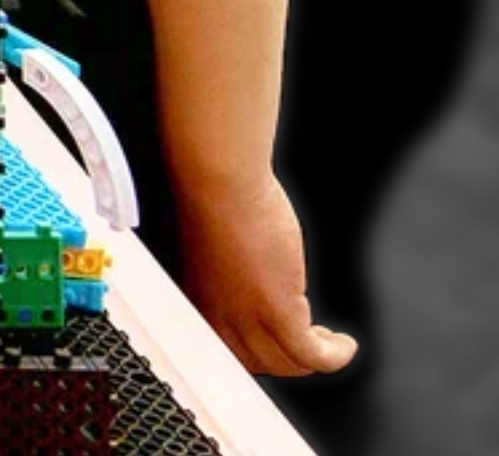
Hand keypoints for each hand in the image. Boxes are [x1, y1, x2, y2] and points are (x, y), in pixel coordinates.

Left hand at [180, 174, 357, 377]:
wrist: (217, 179)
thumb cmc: (212, 198)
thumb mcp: (212, 248)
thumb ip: (225, 276)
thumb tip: (248, 284)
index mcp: (197, 303)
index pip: (230, 350)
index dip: (261, 350)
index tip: (281, 342)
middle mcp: (218, 317)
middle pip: (261, 363)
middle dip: (290, 357)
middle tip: (314, 340)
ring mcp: (246, 317)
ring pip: (287, 363)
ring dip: (315, 357)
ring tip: (331, 340)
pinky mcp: (278, 310)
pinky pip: (312, 356)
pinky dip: (334, 357)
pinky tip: (345, 344)